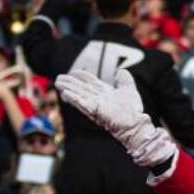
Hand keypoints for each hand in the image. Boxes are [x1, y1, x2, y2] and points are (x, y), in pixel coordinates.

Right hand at [55, 69, 176, 166]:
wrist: (135, 123)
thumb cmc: (132, 110)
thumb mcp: (129, 90)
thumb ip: (125, 80)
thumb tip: (121, 70)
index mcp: (105, 93)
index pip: (90, 82)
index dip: (82, 76)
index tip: (74, 71)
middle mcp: (98, 98)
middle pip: (81, 88)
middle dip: (70, 82)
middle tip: (59, 78)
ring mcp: (96, 104)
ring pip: (79, 94)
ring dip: (68, 88)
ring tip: (58, 83)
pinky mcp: (95, 111)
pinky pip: (82, 103)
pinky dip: (74, 98)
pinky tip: (65, 93)